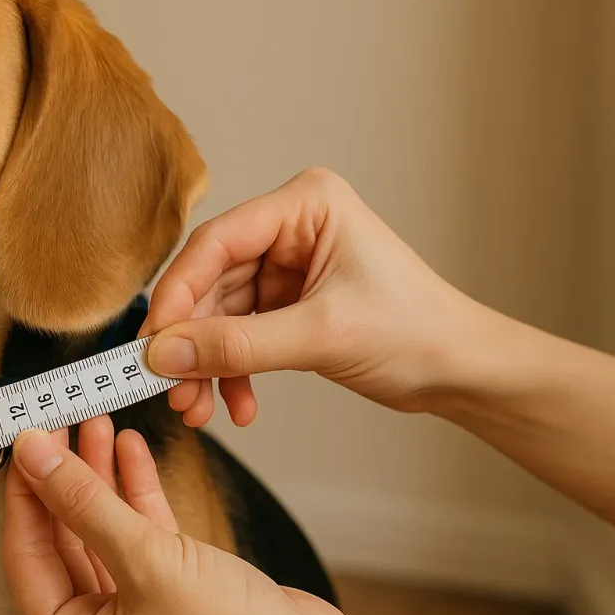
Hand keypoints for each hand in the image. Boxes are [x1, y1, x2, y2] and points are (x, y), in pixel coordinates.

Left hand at [2, 417, 440, 614]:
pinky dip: (137, 490)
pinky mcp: (176, 591)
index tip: (25, 439)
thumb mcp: (147, 563)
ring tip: (95, 423)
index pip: (26, 554)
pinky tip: (131, 449)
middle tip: (60, 423)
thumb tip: (34, 455)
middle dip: (64, 476)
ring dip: (100, 476)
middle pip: (63, 538)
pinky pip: (142, 533)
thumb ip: (86, 503)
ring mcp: (138, 612)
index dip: (25, 491)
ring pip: (103, 529)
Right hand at [142, 168, 479, 426]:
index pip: (216, 242)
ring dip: (207, 365)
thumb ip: (236, 345)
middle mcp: (290, 227)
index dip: (178, 294)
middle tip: (171, 390)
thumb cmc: (416, 332)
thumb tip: (162, 354)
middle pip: (211, 282)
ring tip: (198, 410)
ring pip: (219, 314)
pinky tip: (238, 406)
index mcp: (305, 205)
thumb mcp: (320, 337)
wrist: (462, 371)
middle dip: (192, 342)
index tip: (152, 344)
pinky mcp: (287, 302)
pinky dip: (232, 371)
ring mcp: (287, 265)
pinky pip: (240, 334)